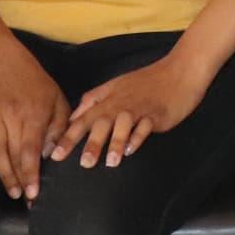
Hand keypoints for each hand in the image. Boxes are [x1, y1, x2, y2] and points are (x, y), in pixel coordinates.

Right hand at [0, 58, 70, 200]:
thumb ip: (59, 128)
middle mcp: (11, 115)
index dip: (31, 172)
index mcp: (33, 114)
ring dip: (3, 171)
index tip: (33, 192)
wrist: (15, 67)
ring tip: (12, 190)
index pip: (30, 149)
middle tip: (25, 199)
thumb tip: (52, 154)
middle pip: (13, 152)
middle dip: (19, 178)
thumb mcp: (60, 103)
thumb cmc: (41, 89)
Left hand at [50, 52, 213, 167]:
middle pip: (101, 122)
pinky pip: (146, 125)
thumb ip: (94, 99)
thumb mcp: (117, 86)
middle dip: (90, 142)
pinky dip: (138, 136)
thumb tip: (74, 116)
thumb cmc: (147, 82)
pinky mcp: (157, 113)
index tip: (55, 155)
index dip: (70, 136)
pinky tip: (132, 150)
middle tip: (82, 164)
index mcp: (109, 98)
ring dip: (115, 142)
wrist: (179, 71)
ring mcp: (139, 107)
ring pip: (123, 124)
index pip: (84, 118)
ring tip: (109, 162)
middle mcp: (121, 103)